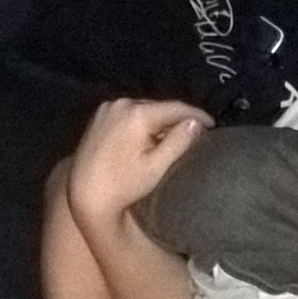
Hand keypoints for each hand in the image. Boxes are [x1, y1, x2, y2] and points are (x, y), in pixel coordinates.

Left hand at [65, 99, 211, 222]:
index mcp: (137, 113)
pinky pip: (129, 114)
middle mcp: (121, 104)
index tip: (213, 124)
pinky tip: (150, 136)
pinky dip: (142, 121)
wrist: (84, 194)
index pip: (175, 108)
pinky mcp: (99, 117)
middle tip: (196, 131)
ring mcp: (107, 109)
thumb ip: (178, 141)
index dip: (196, 115)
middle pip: (158, 107)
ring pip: (143, 109)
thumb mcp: (156, 166)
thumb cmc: (123, 184)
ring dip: (159, 120)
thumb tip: (196, 123)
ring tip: (176, 134)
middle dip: (177, 118)